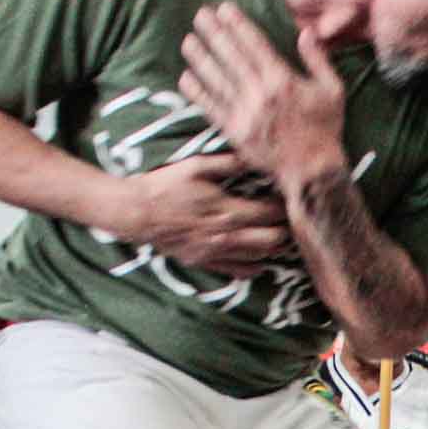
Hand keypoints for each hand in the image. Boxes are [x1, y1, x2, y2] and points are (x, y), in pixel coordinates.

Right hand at [111, 152, 291, 273]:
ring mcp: (217, 252)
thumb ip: (229, 163)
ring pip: (260, 258)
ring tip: (277, 237)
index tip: (288, 198)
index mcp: (229, 209)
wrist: (137, 213)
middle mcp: (227, 235)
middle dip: (286, 231)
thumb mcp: (197, 166)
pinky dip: (254, 267)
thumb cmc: (166, 186)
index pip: (271, 213)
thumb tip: (255, 156)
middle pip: (273, 241)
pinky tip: (258, 259)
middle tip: (289, 221)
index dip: (285, 207)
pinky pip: (238, 272)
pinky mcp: (205, 262)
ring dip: (273, 249)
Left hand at [179, 5, 347, 186]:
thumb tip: (306, 31)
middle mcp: (260, 95)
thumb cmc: (326, 128)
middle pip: (232, 57)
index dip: (237, 25)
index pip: (254, 45)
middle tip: (200, 15)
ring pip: (217, 80)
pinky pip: (212, 108)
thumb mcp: (333, 90)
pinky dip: (198, 93)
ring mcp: (245, 114)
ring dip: (201, 58)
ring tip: (188, 40)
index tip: (224, 9)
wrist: (313, 171)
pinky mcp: (235, 133)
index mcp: (283, 80)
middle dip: (215, 34)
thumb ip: (318, 59)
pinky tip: (186, 77)